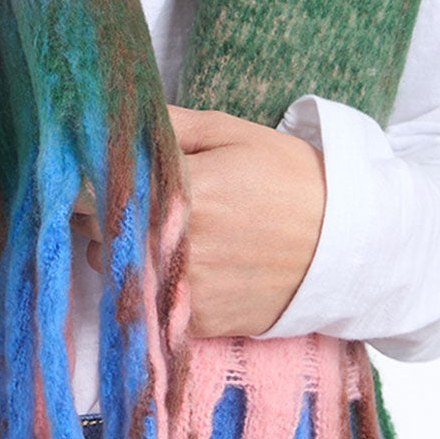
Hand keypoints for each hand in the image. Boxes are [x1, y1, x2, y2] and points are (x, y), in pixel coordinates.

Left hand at [69, 103, 326, 337]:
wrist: (350, 245)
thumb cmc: (292, 179)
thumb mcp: (232, 133)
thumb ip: (169, 124)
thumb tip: (117, 116)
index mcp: (178, 191)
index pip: (91, 192)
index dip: (89, 183)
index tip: (96, 176)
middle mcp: (172, 244)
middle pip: (94, 234)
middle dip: (102, 216)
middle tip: (131, 203)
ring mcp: (183, 288)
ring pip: (114, 271)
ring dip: (121, 253)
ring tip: (156, 234)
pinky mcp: (198, 322)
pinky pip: (147, 302)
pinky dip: (152, 284)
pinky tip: (178, 264)